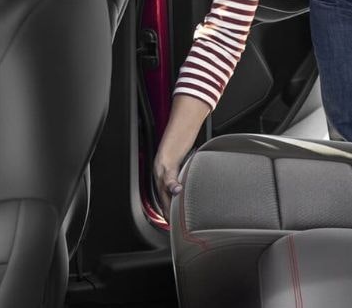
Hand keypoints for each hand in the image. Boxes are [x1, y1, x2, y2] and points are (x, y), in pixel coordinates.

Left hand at [152, 95, 212, 217]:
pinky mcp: (167, 159)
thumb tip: (191, 188)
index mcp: (163, 176)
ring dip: (168, 202)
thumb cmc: (183, 145)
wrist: (180, 126)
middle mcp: (159, 173)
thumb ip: (184, 176)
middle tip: (174, 226)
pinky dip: (172, 183)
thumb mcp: (183, 164)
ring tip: (173, 216)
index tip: (173, 224)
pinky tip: (177, 190)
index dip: (168, 212)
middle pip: (161, 196)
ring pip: (163, 188)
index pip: (163, 199)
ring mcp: (162, 166)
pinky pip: (169, 174)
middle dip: (167, 212)